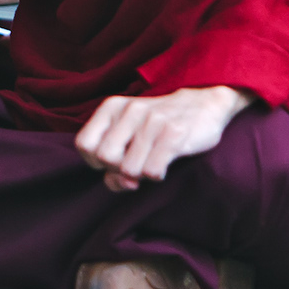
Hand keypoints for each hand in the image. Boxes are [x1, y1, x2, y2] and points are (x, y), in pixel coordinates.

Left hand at [75, 86, 253, 191]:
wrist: (204, 104)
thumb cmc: (159, 125)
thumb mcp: (130, 133)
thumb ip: (113, 158)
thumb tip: (114, 183)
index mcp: (112, 107)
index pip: (84, 144)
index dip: (94, 161)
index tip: (112, 162)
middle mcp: (130, 111)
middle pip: (104, 158)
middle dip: (117, 170)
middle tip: (134, 165)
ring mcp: (152, 121)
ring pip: (128, 169)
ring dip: (140, 175)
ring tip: (151, 163)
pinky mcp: (174, 133)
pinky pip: (152, 171)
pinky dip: (156, 175)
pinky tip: (163, 165)